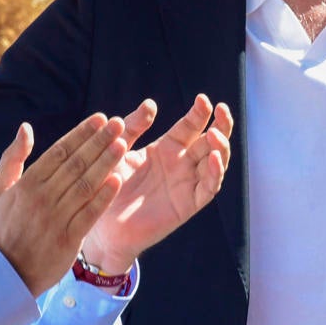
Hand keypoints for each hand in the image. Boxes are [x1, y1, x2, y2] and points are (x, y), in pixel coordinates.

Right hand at [0, 114, 129, 296]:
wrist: (6, 273)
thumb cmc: (4, 227)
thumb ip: (12, 158)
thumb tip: (25, 127)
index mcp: (26, 184)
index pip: (59, 152)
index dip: (81, 133)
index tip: (100, 119)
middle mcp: (42, 198)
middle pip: (76, 164)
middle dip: (99, 141)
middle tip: (118, 123)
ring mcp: (56, 219)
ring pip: (86, 185)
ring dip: (106, 163)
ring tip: (123, 144)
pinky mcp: (68, 239)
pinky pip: (89, 214)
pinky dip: (104, 197)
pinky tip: (118, 179)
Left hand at [81, 96, 232, 272]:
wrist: (103, 226)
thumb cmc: (109, 187)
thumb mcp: (119, 151)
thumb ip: (133, 128)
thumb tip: (151, 104)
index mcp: (167, 149)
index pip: (190, 126)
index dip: (200, 113)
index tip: (202, 99)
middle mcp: (182, 164)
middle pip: (211, 141)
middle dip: (221, 124)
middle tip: (222, 110)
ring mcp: (187, 184)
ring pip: (216, 163)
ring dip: (221, 147)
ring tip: (215, 134)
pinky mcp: (188, 205)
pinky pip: (208, 188)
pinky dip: (215, 173)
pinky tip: (213, 158)